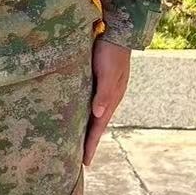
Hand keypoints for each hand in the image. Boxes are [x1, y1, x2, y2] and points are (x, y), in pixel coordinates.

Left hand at [83, 37, 129, 167]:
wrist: (117, 33)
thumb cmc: (111, 53)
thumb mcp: (108, 73)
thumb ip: (104, 93)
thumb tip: (98, 115)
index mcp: (111, 99)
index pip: (99, 128)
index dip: (92, 144)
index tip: (85, 162)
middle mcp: (108, 99)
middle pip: (96, 125)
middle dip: (89, 142)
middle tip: (80, 160)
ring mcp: (103, 91)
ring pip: (94, 116)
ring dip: (87, 130)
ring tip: (78, 143)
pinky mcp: (98, 83)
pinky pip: (90, 104)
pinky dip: (85, 115)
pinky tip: (78, 116)